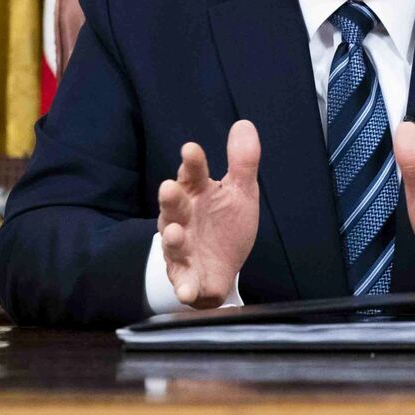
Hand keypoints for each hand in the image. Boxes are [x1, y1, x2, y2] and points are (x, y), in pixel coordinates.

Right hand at [157, 120, 260, 307]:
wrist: (223, 268)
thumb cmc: (225, 224)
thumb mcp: (240, 192)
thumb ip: (242, 162)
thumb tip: (244, 124)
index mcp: (197, 194)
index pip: (192, 174)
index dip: (192, 163)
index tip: (191, 150)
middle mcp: (183, 218)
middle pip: (174, 205)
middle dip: (171, 198)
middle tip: (169, 187)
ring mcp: (181, 249)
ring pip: (173, 242)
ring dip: (172, 239)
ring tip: (174, 232)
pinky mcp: (186, 277)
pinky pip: (183, 283)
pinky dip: (185, 287)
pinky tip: (188, 290)